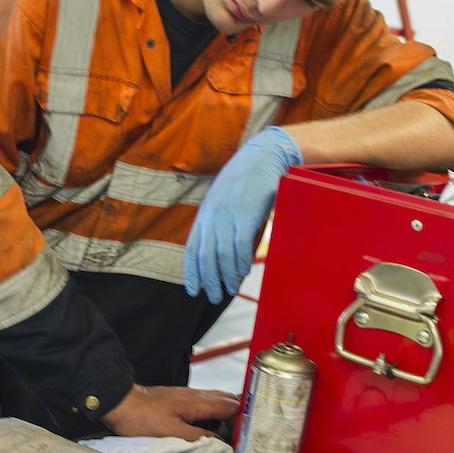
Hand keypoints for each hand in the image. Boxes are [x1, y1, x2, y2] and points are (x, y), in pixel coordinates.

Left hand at [101, 384, 239, 441]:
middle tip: (242, 434)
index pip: (232, 407)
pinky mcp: (182, 398)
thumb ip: (198, 437)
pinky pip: (207, 402)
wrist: (122, 403)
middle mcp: (198, 395)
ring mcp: (190, 395)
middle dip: (240, 415)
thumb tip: (220, 443)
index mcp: (199, 402)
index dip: (242, 422)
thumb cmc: (143, 419)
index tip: (243, 437)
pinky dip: (216, 412)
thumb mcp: (172, 433)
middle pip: (229, 400)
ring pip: (219, 399)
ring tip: (232, 431)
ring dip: (228, 413)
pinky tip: (213, 424)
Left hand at [184, 126, 302, 303]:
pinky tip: (244, 271)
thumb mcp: (223, 199)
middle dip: (210, 280)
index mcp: (205, 213)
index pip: (192, 248)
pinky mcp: (247, 214)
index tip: (193, 290)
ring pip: (222, 255)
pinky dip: (241, 262)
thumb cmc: (244, 180)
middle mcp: (213, 215)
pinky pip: (240, 245)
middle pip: (206, 256)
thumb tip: (218, 250)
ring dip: (227, 276)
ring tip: (232, 288)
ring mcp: (229, 214)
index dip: (191, 272)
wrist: (262, 155)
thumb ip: (217, 221)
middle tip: (215, 297)